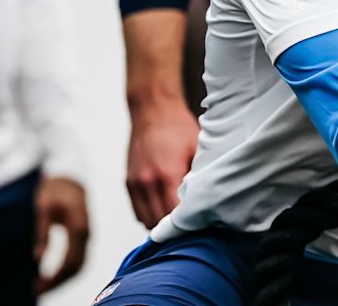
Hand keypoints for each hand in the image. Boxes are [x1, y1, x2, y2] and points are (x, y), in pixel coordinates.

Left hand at [34, 176, 89, 293]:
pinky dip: (67, 270)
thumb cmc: (54, 189)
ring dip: (63, 278)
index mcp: (78, 228)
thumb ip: (42, 232)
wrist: (69, 175)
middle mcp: (86, 234)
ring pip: (80, 265)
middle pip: (77, 268)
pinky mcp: (83, 235)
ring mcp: (87, 235)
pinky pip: (79, 258)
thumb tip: (38, 258)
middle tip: (37, 291)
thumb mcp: (43, 208)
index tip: (38, 287)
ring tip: (43, 286)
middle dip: (58, 282)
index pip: (70, 262)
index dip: (55, 278)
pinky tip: (52, 274)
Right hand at [126, 100, 198, 227]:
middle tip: (192, 226)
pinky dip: (149, 214)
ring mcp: (135, 183)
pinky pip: (137, 210)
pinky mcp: (128, 181)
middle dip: (174, 229)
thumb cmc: (178, 127)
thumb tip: (209, 199)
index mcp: (166, 175)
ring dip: (160, 223)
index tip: (201, 225)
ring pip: (145, 219)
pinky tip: (164, 208)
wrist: (153, 109)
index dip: (188, 224)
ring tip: (178, 220)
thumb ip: (198, 176)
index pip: (174, 216)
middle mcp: (147, 182)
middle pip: (158, 222)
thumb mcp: (197, 149)